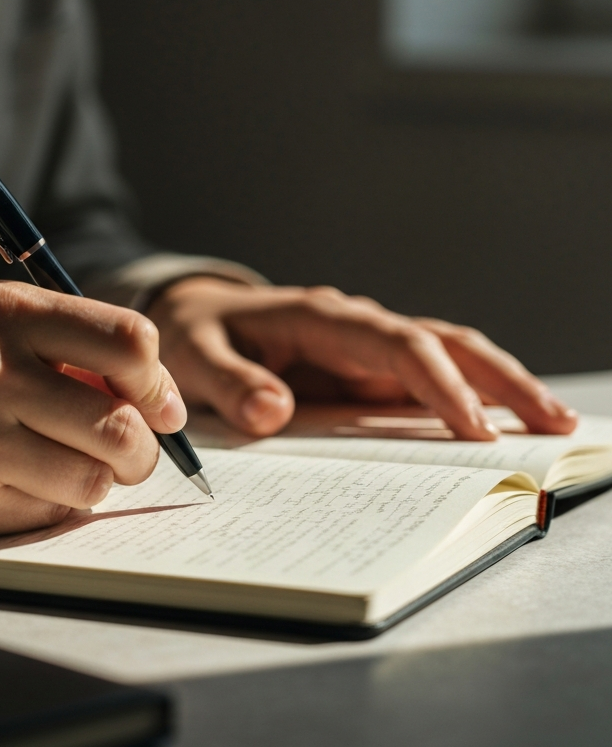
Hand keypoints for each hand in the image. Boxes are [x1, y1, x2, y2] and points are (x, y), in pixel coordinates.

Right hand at [0, 282, 186, 537]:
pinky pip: (44, 514)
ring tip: (69, 469)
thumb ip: (63, 346)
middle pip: (123, 425)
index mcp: (5, 312)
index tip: (162, 407)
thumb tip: (151, 398)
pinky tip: (15, 486)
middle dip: (144, 450)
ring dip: (98, 482)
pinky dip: (49, 506)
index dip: (160, 383)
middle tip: (132, 453)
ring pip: (93, 479)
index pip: (131, 342)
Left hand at [146, 277, 577, 440]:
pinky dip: (465, 398)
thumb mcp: (193, 356)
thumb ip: (228, 384)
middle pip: (444, 343)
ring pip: (447, 356)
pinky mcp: (363, 370)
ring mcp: (364, 348)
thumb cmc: (194, 334)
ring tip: (553, 425)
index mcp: (320, 317)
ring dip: (499, 386)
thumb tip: (271, 414)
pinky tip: (498, 428)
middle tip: (555, 424)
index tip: (473, 429)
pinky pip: (424, 380)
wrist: (192, 316)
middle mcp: (355, 327)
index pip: (395, 345)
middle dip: (501, 380)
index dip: (437, 385)